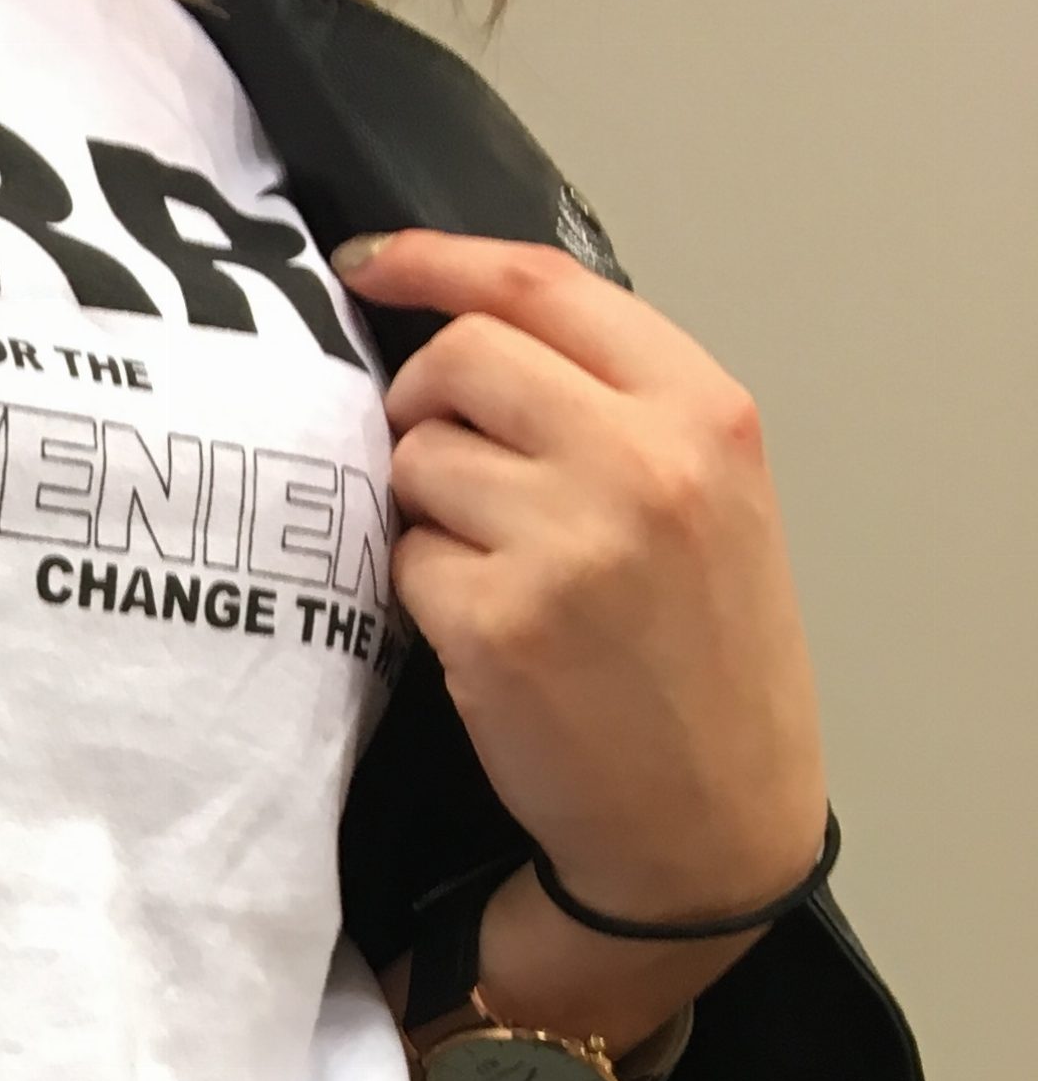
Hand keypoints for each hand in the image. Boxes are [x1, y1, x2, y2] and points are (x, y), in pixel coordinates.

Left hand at [335, 229, 828, 923]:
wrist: (708, 818)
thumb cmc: (703, 655)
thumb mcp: (709, 496)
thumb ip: (610, 401)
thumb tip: (462, 329)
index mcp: (704, 411)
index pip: (543, 288)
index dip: (438, 262)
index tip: (371, 266)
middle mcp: (642, 461)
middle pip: (460, 359)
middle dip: (422, 402)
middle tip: (437, 462)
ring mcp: (568, 542)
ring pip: (416, 460)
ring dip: (423, 507)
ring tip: (488, 566)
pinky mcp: (496, 623)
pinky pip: (402, 561)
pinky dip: (419, 590)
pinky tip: (477, 631)